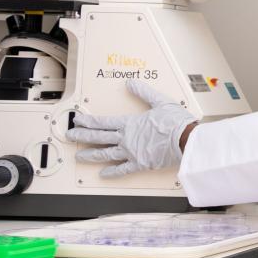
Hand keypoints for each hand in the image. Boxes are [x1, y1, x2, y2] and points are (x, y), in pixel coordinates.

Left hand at [67, 81, 191, 177]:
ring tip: (79, 156)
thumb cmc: (176, 122)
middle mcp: (126, 138)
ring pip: (105, 154)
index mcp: (130, 123)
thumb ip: (144, 93)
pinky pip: (122, 169)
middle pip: (98, 137)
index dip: (87, 121)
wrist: (187, 140)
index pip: (102, 122)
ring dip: (90, 155)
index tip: (77, 121)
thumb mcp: (161, 101)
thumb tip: (131, 84)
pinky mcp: (140, 164)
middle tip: (70, 135)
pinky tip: (103, 173)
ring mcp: (131, 152)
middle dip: (82, 136)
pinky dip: (112, 172)